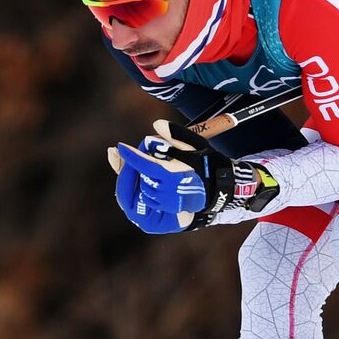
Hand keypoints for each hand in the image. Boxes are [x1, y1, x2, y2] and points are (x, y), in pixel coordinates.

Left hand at [111, 120, 279, 226]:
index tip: (121, 146)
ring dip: (137, 177)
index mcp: (173, 176)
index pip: (144, 165)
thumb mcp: (194, 146)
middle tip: (134, 153)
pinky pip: (142, 200)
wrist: (217, 192)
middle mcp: (166, 193)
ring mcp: (163, 206)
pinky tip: (143, 178)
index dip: (132, 155)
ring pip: (139, 189)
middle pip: (138, 177)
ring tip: (145, 166)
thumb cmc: (205, 166)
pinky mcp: (160, 215)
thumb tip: (156, 124)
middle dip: (134, 164)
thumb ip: (175, 134)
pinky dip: (140, 188)